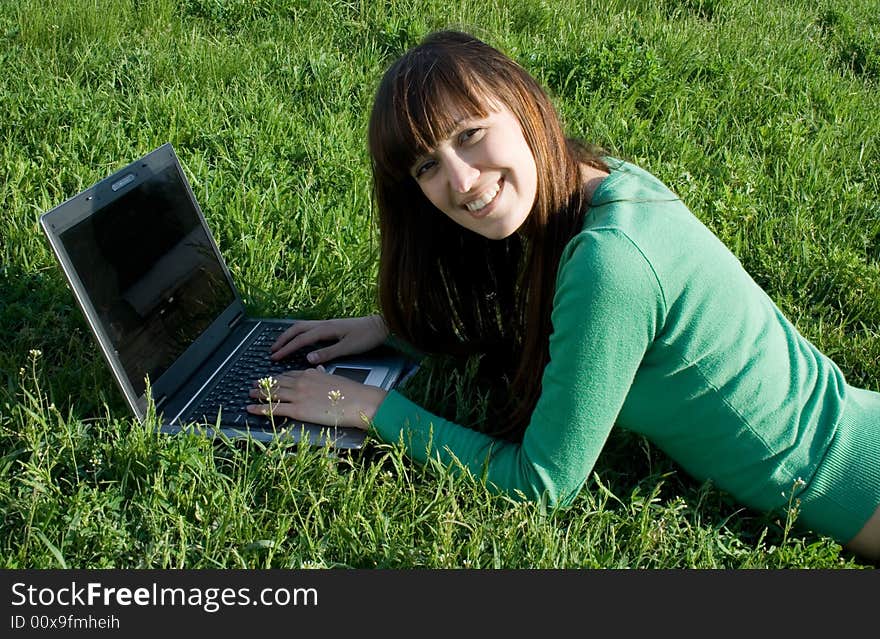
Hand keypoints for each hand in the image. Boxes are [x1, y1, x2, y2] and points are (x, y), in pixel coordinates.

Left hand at [247, 366, 386, 429]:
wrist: (357, 401)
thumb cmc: (351, 392)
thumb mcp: (334, 377)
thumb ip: (323, 373)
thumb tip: (319, 369)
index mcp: (310, 373)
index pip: (289, 374)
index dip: (277, 377)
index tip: (270, 378)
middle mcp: (301, 382)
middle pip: (277, 382)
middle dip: (264, 383)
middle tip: (254, 384)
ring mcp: (298, 396)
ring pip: (272, 394)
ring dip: (258, 394)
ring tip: (249, 394)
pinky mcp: (298, 410)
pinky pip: (274, 409)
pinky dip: (260, 408)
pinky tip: (251, 408)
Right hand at [270, 315, 388, 363]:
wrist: (381, 325)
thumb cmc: (367, 336)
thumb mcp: (348, 348)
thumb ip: (328, 353)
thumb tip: (309, 359)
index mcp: (326, 329)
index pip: (301, 339)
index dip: (287, 348)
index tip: (275, 356)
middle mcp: (324, 324)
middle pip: (297, 329)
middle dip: (283, 339)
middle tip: (272, 350)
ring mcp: (327, 324)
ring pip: (302, 326)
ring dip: (289, 335)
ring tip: (280, 344)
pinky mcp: (331, 326)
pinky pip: (309, 328)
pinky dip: (298, 334)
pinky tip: (298, 340)